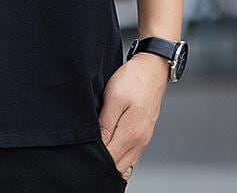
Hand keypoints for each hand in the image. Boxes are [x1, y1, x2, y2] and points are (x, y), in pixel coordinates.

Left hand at [98, 51, 168, 178]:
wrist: (152, 69)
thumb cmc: (133, 80)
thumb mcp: (113, 98)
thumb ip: (106, 125)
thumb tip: (98, 146)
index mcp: (131, 135)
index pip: (110, 161)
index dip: (95, 159)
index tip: (83, 152)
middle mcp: (140, 142)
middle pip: (118, 167)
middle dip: (102, 163)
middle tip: (86, 152)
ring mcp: (143, 140)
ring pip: (126, 164)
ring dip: (111, 160)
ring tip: (96, 148)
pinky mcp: (144, 134)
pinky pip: (131, 154)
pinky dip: (119, 155)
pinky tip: (109, 144)